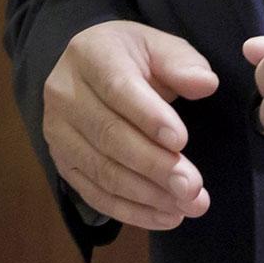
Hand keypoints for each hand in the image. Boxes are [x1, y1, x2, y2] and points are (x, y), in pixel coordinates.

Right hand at [42, 20, 219, 229]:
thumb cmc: (132, 59)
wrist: (90, 73)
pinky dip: (133, 211)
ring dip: (148, 194)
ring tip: (188, 205)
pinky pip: (95, 195)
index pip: (117, 88)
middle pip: (108, 136)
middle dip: (154, 165)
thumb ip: (182, 62)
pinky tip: (167, 216)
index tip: (181, 141)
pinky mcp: (62, 164)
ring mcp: (58, 132)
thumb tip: (205, 83)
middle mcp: (63, 94)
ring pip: (102, 170)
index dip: (148, 116)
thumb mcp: (158, 46)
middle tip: (192, 186)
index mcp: (89, 55)